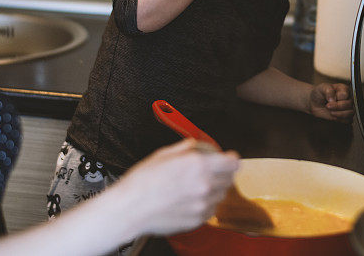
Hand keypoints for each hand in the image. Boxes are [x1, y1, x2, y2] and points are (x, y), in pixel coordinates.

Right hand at [113, 139, 238, 236]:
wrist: (130, 208)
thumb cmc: (142, 182)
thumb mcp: (164, 154)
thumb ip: (187, 148)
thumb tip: (196, 145)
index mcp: (198, 165)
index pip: (233, 162)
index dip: (230, 159)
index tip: (228, 159)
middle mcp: (205, 185)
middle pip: (230, 178)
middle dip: (222, 173)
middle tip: (210, 172)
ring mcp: (203, 204)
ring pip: (222, 194)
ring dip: (214, 189)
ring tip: (195, 187)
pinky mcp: (198, 219)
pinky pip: (212, 210)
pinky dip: (206, 204)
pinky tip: (190, 199)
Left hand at [308, 82, 353, 121]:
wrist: (314, 102)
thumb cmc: (319, 93)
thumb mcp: (322, 88)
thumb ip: (329, 91)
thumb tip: (333, 99)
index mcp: (344, 89)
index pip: (346, 94)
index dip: (338, 98)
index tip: (329, 99)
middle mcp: (347, 98)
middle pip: (349, 104)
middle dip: (338, 106)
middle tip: (328, 106)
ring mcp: (347, 107)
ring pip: (350, 113)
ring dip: (340, 114)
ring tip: (331, 112)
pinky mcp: (344, 116)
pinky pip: (348, 120)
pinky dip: (341, 119)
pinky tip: (333, 116)